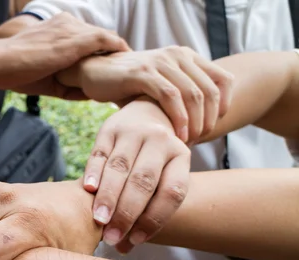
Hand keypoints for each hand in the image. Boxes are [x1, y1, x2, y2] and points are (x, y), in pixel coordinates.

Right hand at [0, 12, 129, 98]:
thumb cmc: (14, 72)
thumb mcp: (47, 78)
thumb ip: (69, 82)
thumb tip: (89, 93)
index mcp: (57, 29)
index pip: (86, 38)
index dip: (100, 52)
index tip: (111, 68)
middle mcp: (66, 23)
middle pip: (98, 37)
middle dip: (112, 53)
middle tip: (127, 70)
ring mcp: (72, 29)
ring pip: (105, 38)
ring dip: (118, 53)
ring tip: (130, 69)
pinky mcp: (75, 39)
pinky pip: (107, 41)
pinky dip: (118, 50)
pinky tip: (128, 62)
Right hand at [58, 46, 234, 142]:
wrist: (96, 73)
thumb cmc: (129, 87)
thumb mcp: (160, 88)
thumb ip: (181, 98)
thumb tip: (205, 125)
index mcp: (187, 57)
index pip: (223, 80)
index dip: (224, 107)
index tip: (213, 128)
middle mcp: (178, 56)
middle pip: (210, 91)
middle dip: (209, 120)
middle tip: (199, 140)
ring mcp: (161, 62)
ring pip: (193, 94)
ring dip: (195, 122)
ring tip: (188, 141)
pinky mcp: (144, 73)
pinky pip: (170, 96)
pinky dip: (178, 118)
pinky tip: (175, 134)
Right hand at [84, 98, 190, 251]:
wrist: (145, 117)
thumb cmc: (151, 163)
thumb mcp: (160, 179)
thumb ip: (145, 212)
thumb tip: (123, 249)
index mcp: (180, 157)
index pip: (172, 192)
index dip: (154, 219)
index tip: (135, 240)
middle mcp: (160, 140)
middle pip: (144, 181)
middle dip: (127, 212)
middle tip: (111, 237)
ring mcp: (134, 131)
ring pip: (120, 167)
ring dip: (108, 197)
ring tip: (99, 221)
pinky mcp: (109, 128)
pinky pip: (100, 153)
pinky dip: (93, 173)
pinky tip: (88, 190)